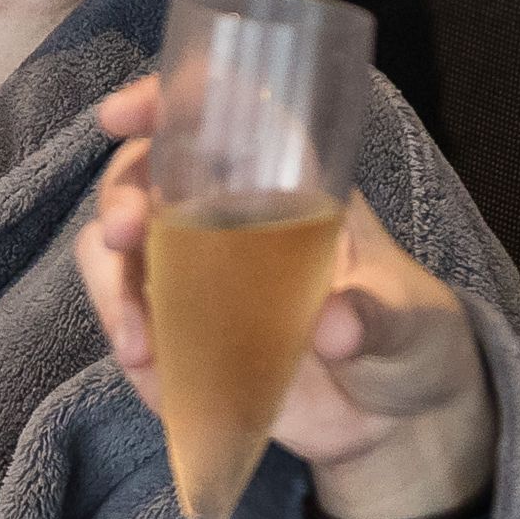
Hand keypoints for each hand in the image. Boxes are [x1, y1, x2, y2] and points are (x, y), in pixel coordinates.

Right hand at [74, 74, 496, 518]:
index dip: (167, 99)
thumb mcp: (409, 321)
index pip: (220, 116)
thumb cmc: (408, 340)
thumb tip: (336, 329)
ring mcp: (197, 278)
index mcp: (288, 184)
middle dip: (120, 196)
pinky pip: (130, 318)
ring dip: (110, 276)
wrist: (394, 419)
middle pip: (146, 178)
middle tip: (126, 233)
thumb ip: (378, 319)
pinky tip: (144, 360)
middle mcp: (228, 219)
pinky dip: (122, 331)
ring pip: (118, 250)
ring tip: (136, 335)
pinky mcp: (181, 336)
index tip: (125, 113)